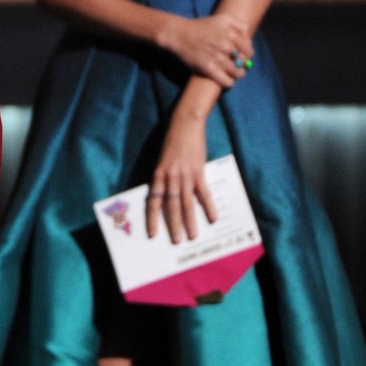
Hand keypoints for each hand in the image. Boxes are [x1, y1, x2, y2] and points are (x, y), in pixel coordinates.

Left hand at [145, 115, 214, 243]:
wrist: (185, 124)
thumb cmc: (173, 142)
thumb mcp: (163, 160)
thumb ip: (164, 178)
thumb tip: (166, 196)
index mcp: (158, 174)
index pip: (153, 200)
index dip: (152, 218)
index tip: (152, 233)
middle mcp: (169, 176)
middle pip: (170, 206)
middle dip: (173, 225)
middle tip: (176, 241)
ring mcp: (184, 175)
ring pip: (186, 203)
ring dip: (189, 221)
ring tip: (193, 236)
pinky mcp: (198, 171)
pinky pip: (203, 193)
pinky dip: (208, 206)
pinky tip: (213, 218)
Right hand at [157, 12, 252, 86]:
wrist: (179, 34)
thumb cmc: (200, 26)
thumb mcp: (222, 18)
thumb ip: (239, 24)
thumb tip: (249, 38)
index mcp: (230, 34)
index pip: (249, 50)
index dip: (248, 55)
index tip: (243, 55)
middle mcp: (225, 46)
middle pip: (244, 62)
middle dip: (242, 64)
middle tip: (237, 64)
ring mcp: (216, 58)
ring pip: (237, 73)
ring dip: (238, 74)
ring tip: (234, 73)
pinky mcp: (208, 68)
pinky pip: (226, 81)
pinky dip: (229, 82)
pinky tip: (227, 79)